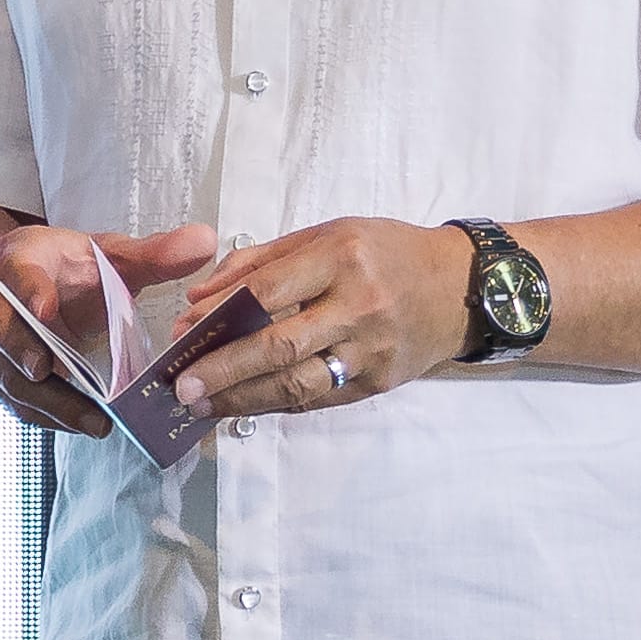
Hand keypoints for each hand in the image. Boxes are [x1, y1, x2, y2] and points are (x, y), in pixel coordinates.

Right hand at [0, 219, 221, 437]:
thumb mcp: (102, 253)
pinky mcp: (2, 382)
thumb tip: (206, 242)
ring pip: (10, 378)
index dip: (28, 290)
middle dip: (20, 350)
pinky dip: (54, 418)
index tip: (44, 306)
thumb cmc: (61, 272)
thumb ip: (152, 253)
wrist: (10, 296)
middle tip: (46, 370)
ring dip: (49, 401)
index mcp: (22, 263)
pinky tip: (89, 426)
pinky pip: (22, 404)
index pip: (18, 274)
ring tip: (95, 421)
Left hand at [167, 218, 479, 421]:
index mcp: (342, 258)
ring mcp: (370, 350)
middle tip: (180, 385)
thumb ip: (260, 262)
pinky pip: (317, 399)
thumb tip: (198, 296)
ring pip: (297, 384)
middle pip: (279, 346)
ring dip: (242, 398)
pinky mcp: (377, 383)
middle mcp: (358, 306)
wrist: (460, 287)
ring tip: (201, 404)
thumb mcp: (327, 234)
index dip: (219, 315)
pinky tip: (242, 405)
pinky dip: (274, 404)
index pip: (268, 291)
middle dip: (223, 369)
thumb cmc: (385, 252)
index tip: (181, 330)